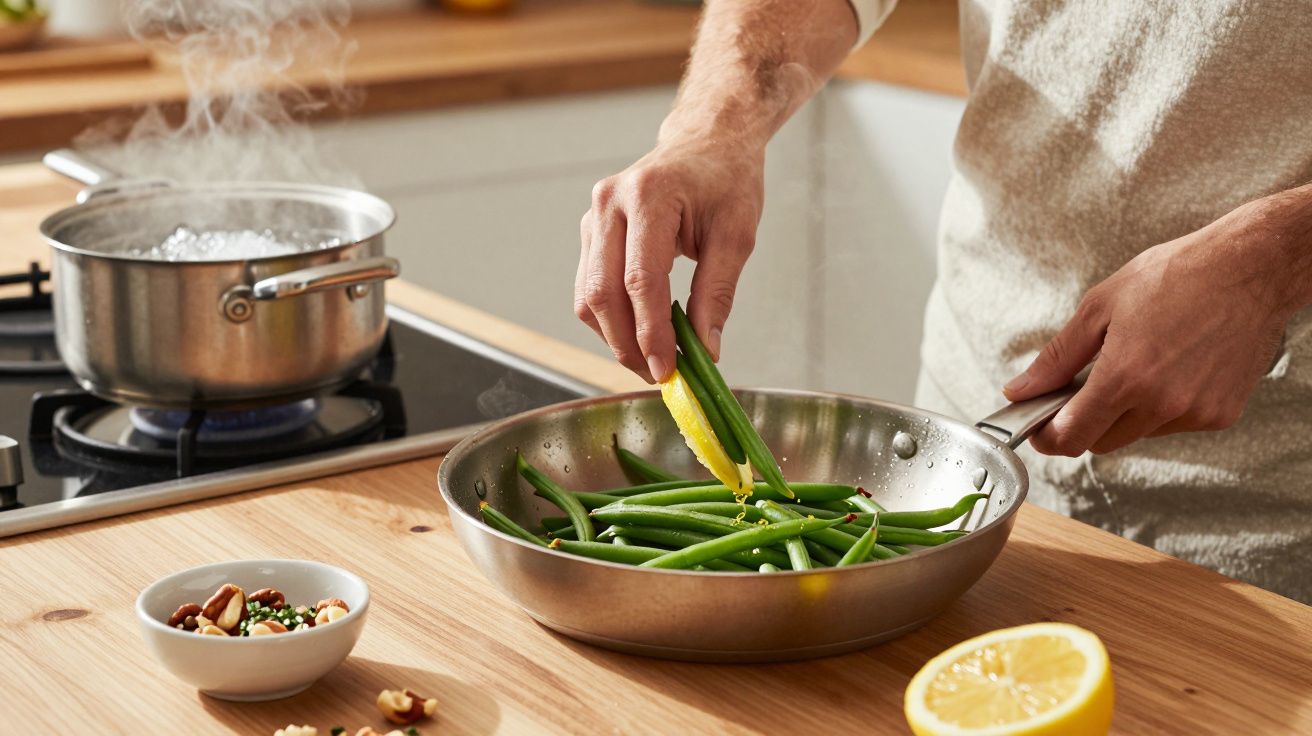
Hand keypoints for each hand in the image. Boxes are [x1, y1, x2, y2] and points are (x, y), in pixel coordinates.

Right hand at [575, 137, 763, 382]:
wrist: (705, 142)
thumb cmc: (725, 180)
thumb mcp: (737, 234)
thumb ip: (717, 293)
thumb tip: (705, 350)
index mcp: (649, 195)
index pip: (641, 279)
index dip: (651, 333)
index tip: (668, 371)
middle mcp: (610, 203)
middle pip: (603, 293)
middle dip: (628, 344)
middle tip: (660, 376)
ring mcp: (594, 217)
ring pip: (588, 296)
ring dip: (616, 338)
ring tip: (653, 360)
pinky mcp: (591, 232)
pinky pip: (590, 287)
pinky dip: (611, 319)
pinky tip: (639, 333)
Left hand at [1003, 194, 1310, 455]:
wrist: (1250, 268)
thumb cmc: (1176, 276)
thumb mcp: (1100, 307)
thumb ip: (1057, 357)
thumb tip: (1019, 390)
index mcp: (1125, 377)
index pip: (1072, 436)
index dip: (1047, 437)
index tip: (1038, 428)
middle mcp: (1162, 403)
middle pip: (1101, 442)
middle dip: (1083, 423)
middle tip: (1080, 390)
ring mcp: (1195, 412)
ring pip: (1137, 434)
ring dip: (1124, 414)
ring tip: (1137, 364)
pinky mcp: (1220, 414)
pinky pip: (1173, 425)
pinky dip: (1161, 408)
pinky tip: (1170, 369)